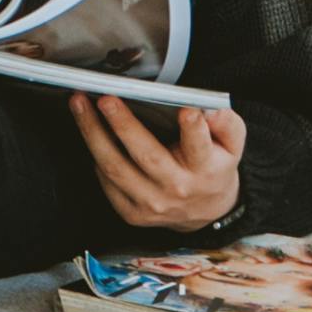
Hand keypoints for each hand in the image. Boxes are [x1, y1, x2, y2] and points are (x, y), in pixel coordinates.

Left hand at [73, 92, 245, 232]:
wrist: (205, 210)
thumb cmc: (214, 165)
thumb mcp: (232, 143)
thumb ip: (226, 123)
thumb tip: (210, 108)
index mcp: (205, 169)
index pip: (199, 147)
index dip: (194, 129)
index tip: (186, 110)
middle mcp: (177, 189)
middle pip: (147, 156)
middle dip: (123, 125)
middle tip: (105, 98)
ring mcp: (152, 204)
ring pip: (116, 169)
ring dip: (93, 134)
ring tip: (79, 105)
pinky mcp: (132, 213)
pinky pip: (107, 182)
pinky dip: (95, 155)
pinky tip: (87, 130)